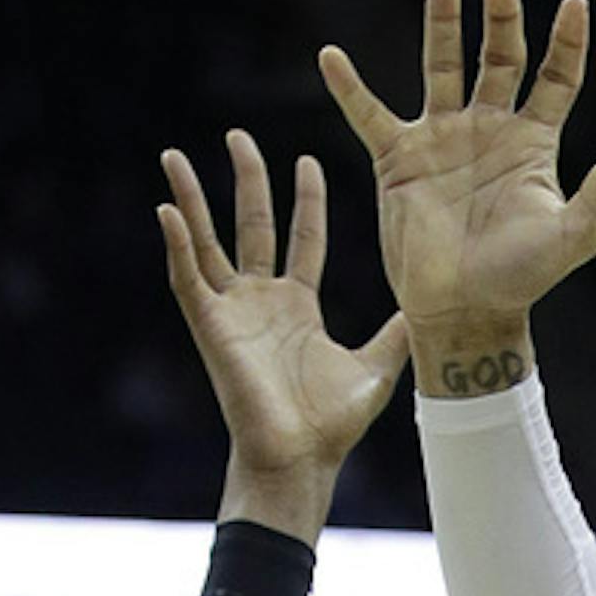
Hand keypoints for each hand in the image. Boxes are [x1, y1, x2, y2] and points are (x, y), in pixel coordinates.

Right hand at [159, 133, 409, 539]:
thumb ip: (398, 333)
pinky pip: (187, 280)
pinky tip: (166, 210)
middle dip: (246, 180)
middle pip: (251, 225)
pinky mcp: (211, 329)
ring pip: (207, 243)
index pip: (302, 238)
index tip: (307, 161)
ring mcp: (234, 312)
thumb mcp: (376, 367)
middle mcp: (263, 302)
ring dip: (190, 200)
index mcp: (299, 306)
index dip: (305, 201)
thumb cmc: (333, 424)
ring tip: (175, 157)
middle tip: (238, 135)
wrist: (301, 460)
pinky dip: (176, 246)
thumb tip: (429, 307)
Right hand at [319, 0, 595, 392]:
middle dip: (501, 17)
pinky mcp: (399, 160)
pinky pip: (370, 114)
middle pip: (499, 58)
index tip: (574, 2)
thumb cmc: (524, 278)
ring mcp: (442, 140)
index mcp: (534, 144)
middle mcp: (489, 131)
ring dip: (443, 21)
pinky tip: (331, 56)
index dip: (566, 42)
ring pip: (442, 66)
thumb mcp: (575, 233)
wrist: (466, 311)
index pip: (555, 78)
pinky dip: (350, 88)